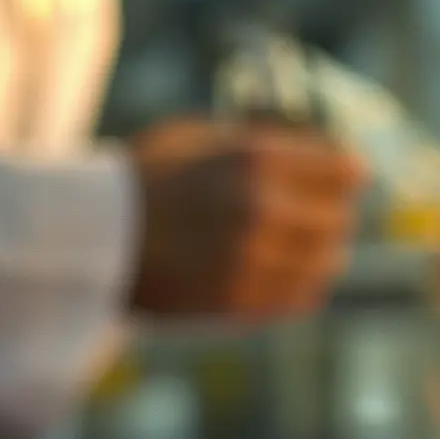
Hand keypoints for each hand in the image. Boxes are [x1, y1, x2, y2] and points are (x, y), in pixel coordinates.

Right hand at [127, 118, 365, 318]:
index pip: (343, 170)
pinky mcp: (240, 301)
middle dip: (335, 214)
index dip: (348, 173)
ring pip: (326, 262)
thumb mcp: (198, 136)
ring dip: (322, 254)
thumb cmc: (140, 179)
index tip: (351, 178)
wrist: (88, 238)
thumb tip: (314, 150)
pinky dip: (303, 286)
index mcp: (255, 160)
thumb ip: (257, 143)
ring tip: (312, 249)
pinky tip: (290, 276)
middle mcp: (262, 209)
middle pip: (340, 218)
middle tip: (330, 215)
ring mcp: (253, 260)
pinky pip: (300, 297)